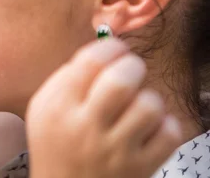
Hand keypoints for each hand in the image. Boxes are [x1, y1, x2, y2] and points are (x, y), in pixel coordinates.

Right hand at [26, 39, 181, 177]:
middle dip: (132, 66)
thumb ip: (68, 77)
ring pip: (148, 105)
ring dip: (147, 96)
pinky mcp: (140, 168)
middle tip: (130, 70)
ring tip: (137, 102)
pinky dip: (164, 123)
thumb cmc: (55, 142)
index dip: (110, 47)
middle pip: (122, 79)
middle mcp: (85, 127)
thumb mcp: (44, 107)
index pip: (91, 61)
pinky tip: (148, 126)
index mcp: (58, 106)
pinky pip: (169, 133)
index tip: (115, 50)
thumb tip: (106, 49)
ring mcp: (115, 150)